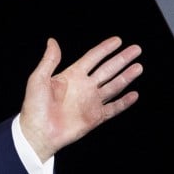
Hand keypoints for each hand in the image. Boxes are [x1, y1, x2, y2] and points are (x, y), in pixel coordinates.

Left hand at [18, 36, 142, 161]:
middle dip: (122, 59)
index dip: (104, 49)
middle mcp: (83, 87)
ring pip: (113, 86)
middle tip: (136, 49)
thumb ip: (49, 61)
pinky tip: (134, 94)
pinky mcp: (94, 117)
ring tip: (138, 67)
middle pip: (107, 69)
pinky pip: (113, 108)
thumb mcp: (38, 80)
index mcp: (71, 76)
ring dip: (126, 77)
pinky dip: (124, 102)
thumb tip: (52, 41)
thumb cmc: (34, 107)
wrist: (38, 133)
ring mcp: (90, 102)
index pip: (92, 58)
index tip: (117, 40)